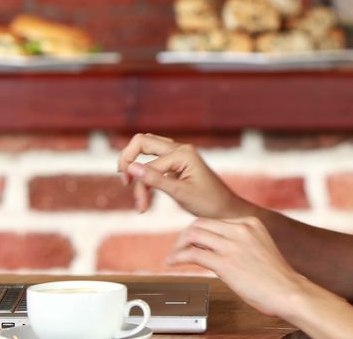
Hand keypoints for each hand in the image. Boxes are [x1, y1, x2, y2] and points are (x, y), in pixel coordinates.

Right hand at [117, 133, 250, 216]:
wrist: (227, 210)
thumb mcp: (180, 193)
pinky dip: (146, 175)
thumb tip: (130, 167)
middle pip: (142, 142)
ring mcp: (179, 154)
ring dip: (136, 168)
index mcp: (183, 153)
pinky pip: (154, 161)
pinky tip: (145, 195)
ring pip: (147, 150)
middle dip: (127, 160)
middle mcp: (180, 148)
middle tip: (125, 182)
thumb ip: (155, 179)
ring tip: (132, 189)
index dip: (140, 187)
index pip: (148, 165)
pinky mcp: (178, 164)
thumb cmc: (208, 203)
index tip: (141, 209)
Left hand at [166, 217, 308, 318]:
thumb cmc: (276, 276)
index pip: (213, 220)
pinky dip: (178, 257)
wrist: (289, 292)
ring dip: (179, 246)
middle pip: (200, 223)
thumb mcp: (259, 247)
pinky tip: (173, 262)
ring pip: (194, 235)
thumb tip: (214, 247)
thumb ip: (239, 241)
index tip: (191, 242)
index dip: (198, 232)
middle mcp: (241, 229)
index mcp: (250, 223)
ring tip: (174, 256)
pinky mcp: (226, 263)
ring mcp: (233, 245)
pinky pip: (193, 254)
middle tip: (179, 248)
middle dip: (185, 236)